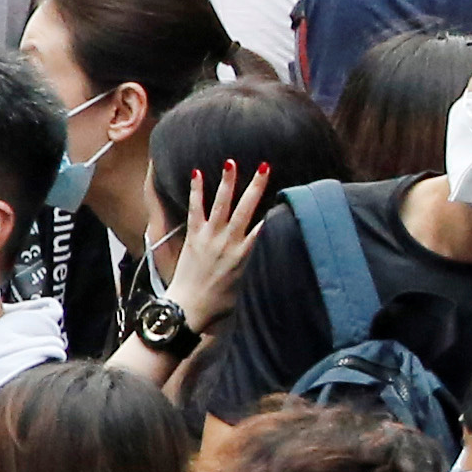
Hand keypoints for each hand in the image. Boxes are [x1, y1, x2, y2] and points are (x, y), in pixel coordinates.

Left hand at [163, 162, 278, 324]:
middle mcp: (229, 243)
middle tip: (265, 166)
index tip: (283, 194)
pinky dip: (197, 191)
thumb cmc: (217, 303)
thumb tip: (261, 255)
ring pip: (221, 204)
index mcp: (245, 255)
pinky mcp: (193, 237)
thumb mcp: (242, 285)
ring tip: (232, 162)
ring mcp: (210, 238)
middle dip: (256, 186)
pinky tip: (197, 173)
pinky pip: (195, 209)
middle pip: (246, 209)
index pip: (263, 227)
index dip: (274, 210)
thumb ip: (250, 265)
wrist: (188, 309)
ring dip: (228, 182)